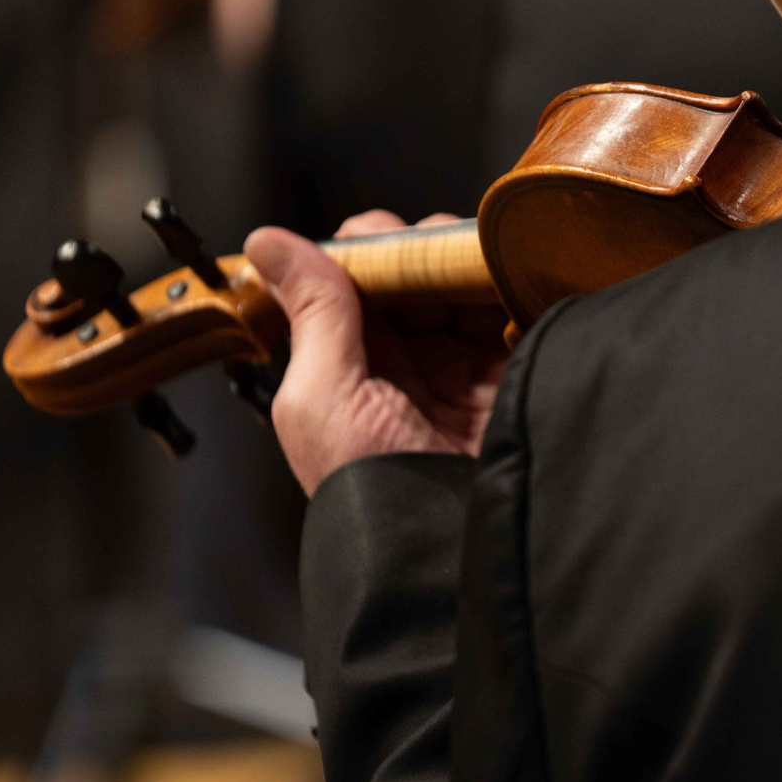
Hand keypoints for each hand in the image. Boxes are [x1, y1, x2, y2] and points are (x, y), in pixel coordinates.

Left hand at [244, 212, 510, 495]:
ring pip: (463, 279)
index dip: (365, 246)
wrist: (453, 542)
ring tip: (477, 268)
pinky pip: (513, 306)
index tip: (379, 239)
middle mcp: (403, 359)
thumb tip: (268, 241)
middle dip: (423, 247)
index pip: (352, 276)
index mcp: (346, 362)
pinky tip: (507, 282)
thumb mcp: (324, 396)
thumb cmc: (372, 488)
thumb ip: (312, 312)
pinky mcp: (514, 369)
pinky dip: (511, 283)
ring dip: (468, 261)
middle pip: (412, 268)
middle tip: (437, 256)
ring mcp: (461, 363)